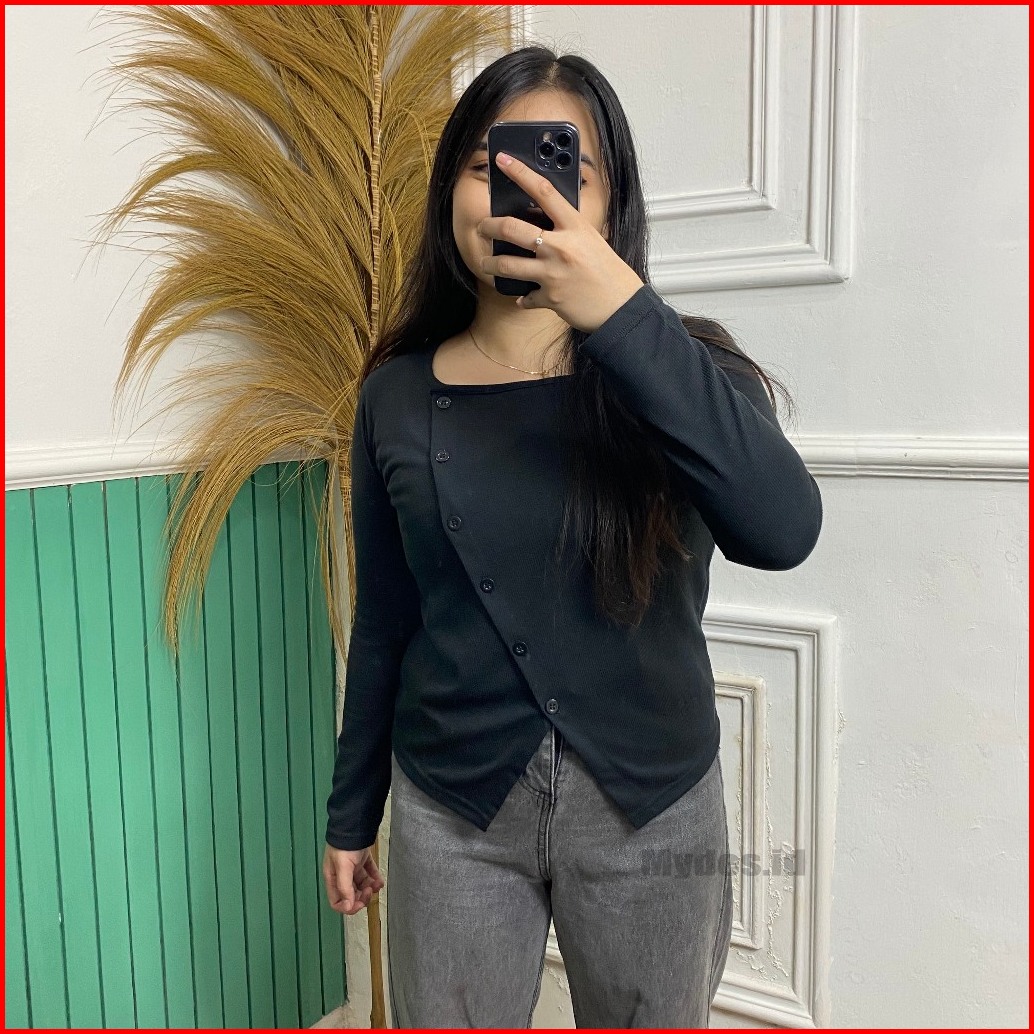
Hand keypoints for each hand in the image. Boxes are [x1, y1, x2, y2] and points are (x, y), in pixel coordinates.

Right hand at [323, 842, 384, 915]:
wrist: (355, 824)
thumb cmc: (345, 846)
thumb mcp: (342, 867)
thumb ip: (345, 887)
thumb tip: (349, 906)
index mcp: (333, 878)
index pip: (337, 901)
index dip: (348, 906)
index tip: (359, 903)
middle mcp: (342, 875)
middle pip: (351, 895)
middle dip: (361, 897)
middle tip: (369, 891)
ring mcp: (352, 868)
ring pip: (361, 885)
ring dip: (370, 888)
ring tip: (376, 884)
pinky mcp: (362, 860)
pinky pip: (369, 874)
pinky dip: (375, 879)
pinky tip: (379, 881)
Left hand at [477, 151, 644, 333]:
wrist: (621, 307)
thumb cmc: (610, 272)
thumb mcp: (591, 240)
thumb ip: (568, 230)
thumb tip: (543, 223)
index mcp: (575, 226)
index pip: (544, 191)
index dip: (520, 172)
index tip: (502, 160)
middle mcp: (560, 247)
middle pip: (512, 229)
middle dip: (489, 226)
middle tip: (482, 227)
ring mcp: (552, 273)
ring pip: (506, 264)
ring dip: (490, 264)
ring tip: (486, 263)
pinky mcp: (549, 298)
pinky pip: (526, 297)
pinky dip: (524, 298)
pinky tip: (524, 297)